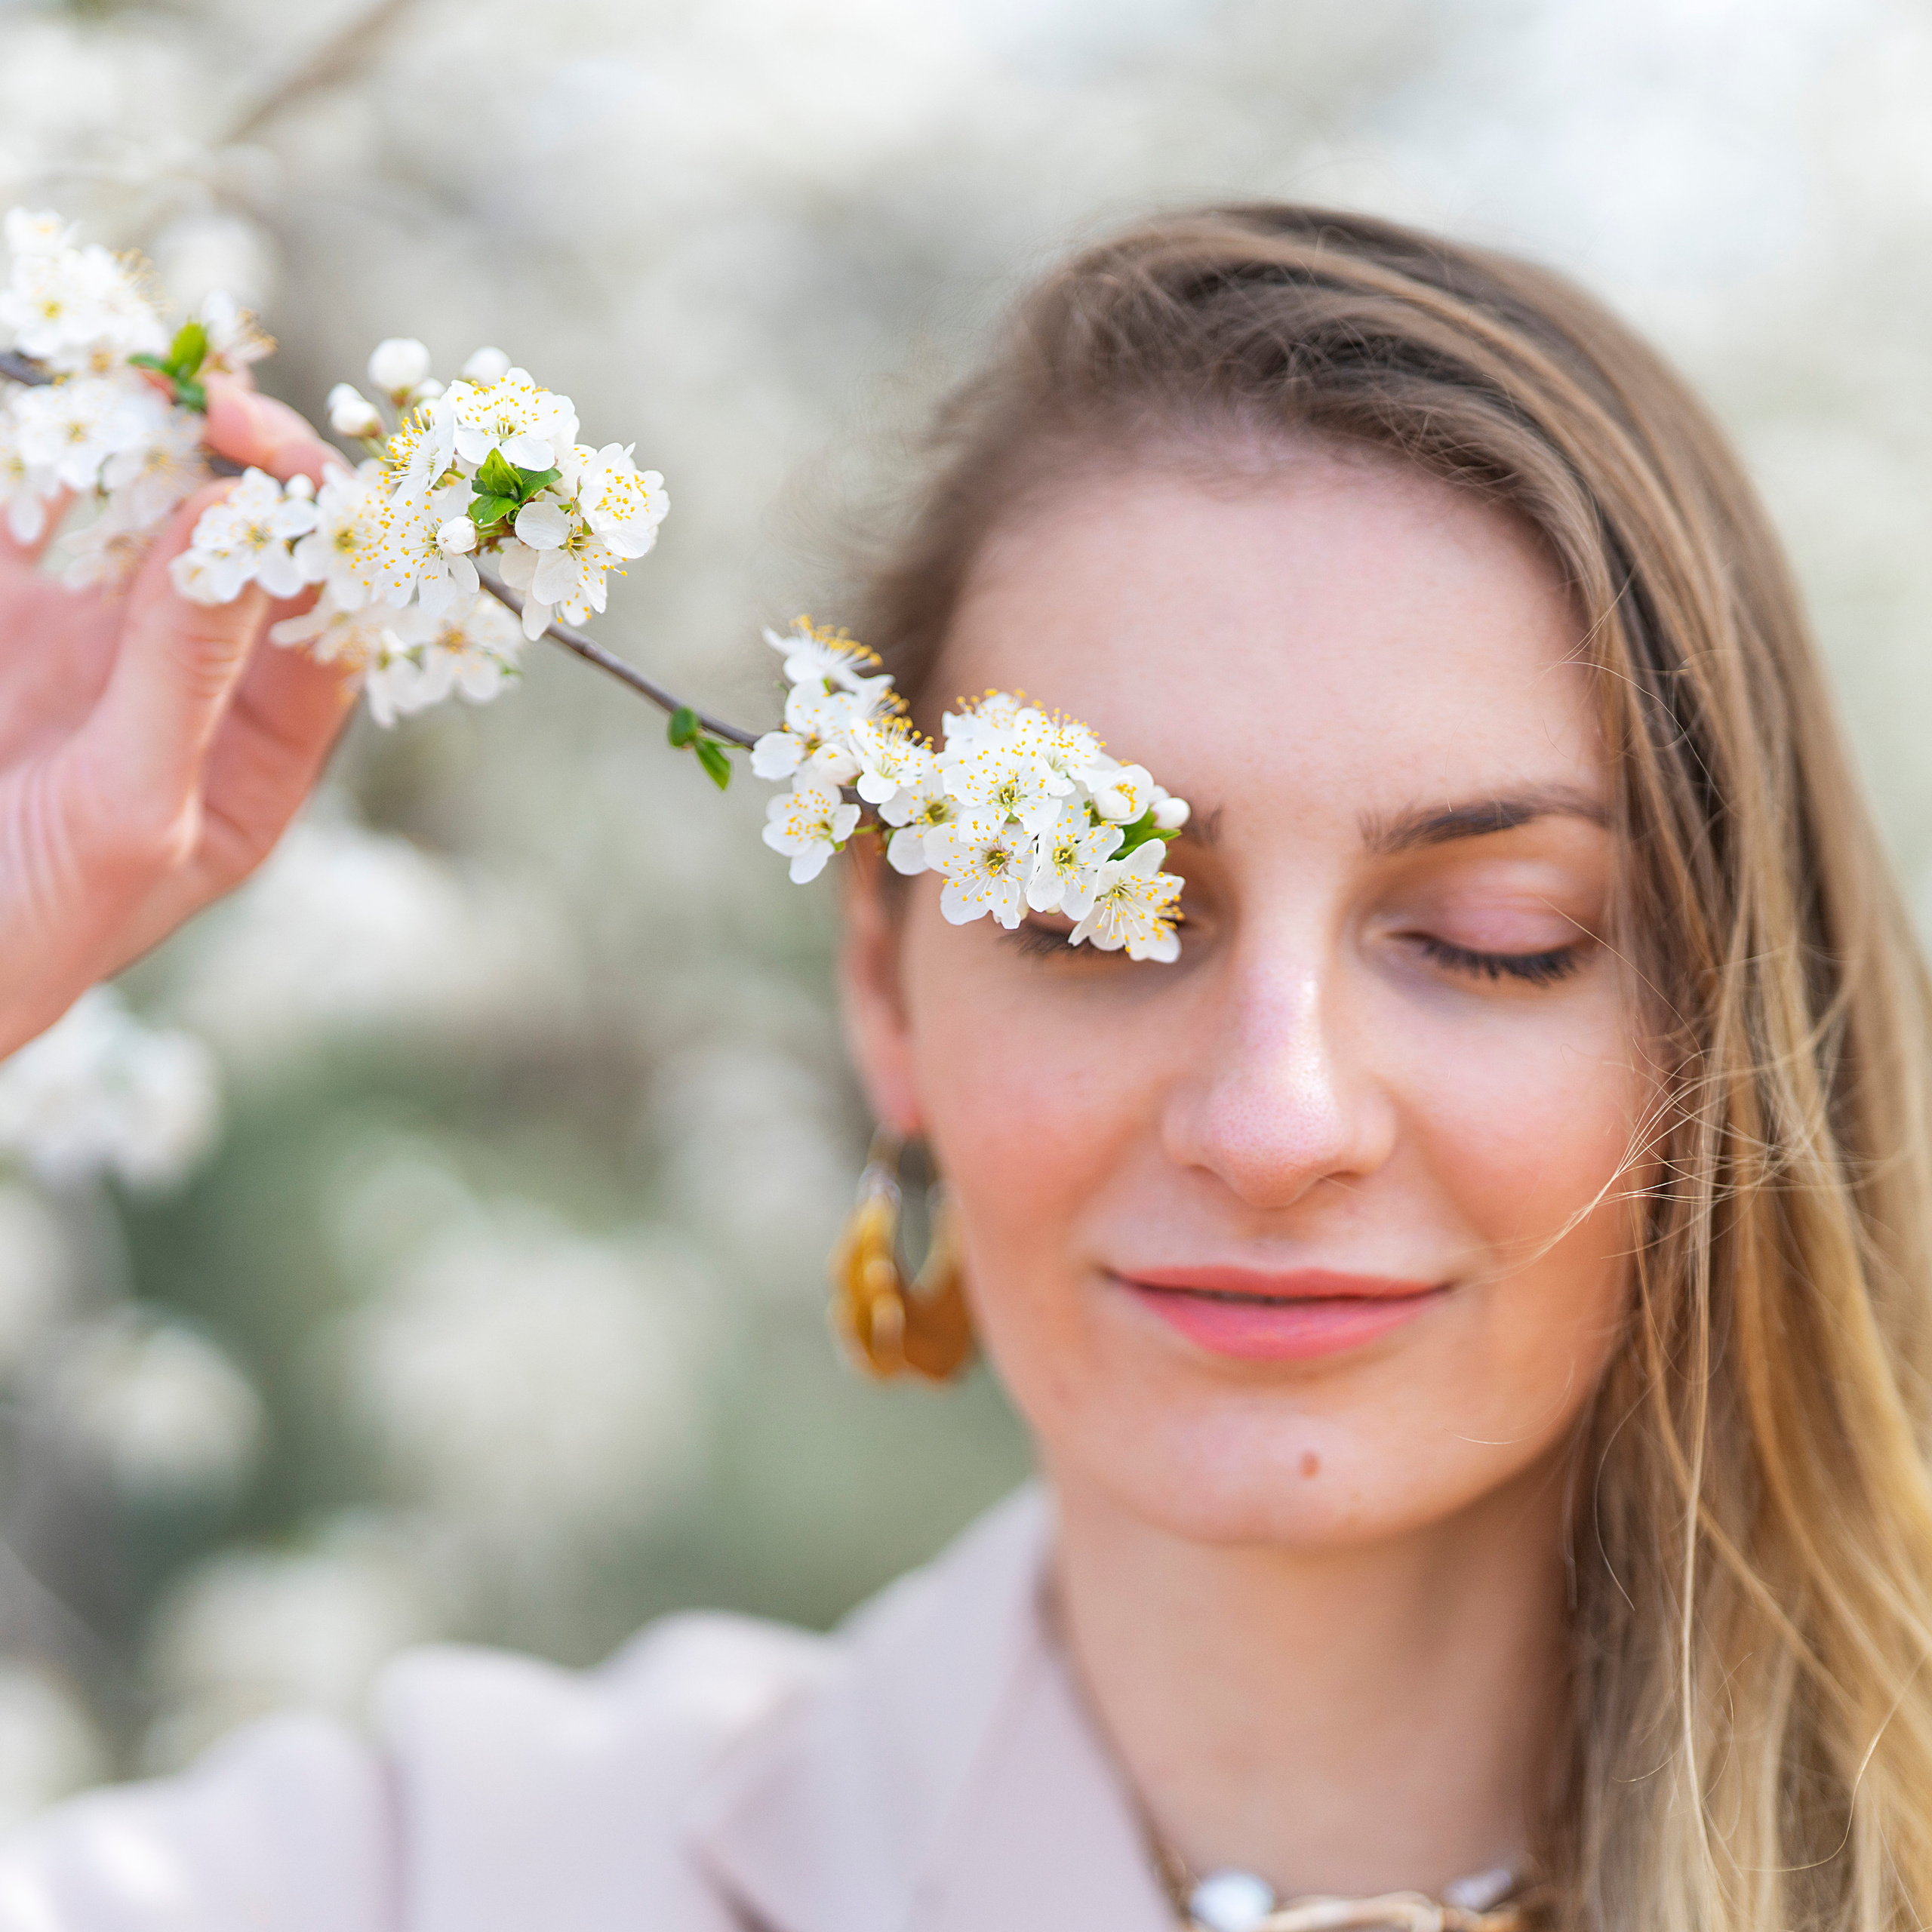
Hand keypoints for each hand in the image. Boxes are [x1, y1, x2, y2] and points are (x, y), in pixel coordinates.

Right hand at [0, 375, 353, 1056]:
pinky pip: (33, 517)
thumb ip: (184, 673)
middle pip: (241, 549)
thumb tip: (238, 523)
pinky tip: (54, 411)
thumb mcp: (127, 814)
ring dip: (140, 441)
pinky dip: (46, 460)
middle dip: (238, 465)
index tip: (305, 464)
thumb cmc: (28, 935)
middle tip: (210, 396)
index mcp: (258, 756)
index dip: (331, 539)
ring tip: (136, 374)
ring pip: (136, 513)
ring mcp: (89, 644)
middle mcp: (187, 687)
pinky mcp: (3, 610)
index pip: (327, 625)